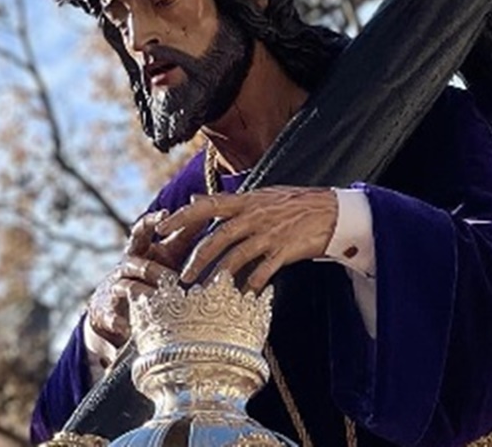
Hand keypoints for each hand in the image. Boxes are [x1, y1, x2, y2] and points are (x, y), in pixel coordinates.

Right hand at [86, 210, 200, 347]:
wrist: (111, 305)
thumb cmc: (149, 274)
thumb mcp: (164, 255)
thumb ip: (182, 237)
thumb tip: (207, 210)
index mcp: (140, 250)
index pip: (142, 231)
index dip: (151, 221)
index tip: (164, 214)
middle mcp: (126, 267)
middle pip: (133, 261)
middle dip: (149, 268)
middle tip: (170, 278)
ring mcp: (116, 289)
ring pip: (128, 288)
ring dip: (144, 295)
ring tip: (159, 306)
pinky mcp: (109, 312)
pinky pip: (113, 318)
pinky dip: (119, 323)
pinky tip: (126, 329)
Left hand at [155, 186, 337, 292]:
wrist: (331, 211)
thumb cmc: (293, 204)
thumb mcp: (259, 196)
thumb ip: (226, 202)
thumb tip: (194, 199)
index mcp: (245, 201)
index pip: (206, 206)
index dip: (182, 217)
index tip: (160, 228)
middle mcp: (254, 215)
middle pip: (217, 236)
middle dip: (196, 258)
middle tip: (181, 277)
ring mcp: (269, 233)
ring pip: (236, 255)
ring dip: (218, 275)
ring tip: (205, 291)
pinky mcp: (284, 250)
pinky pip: (263, 270)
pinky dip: (251, 284)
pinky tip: (243, 296)